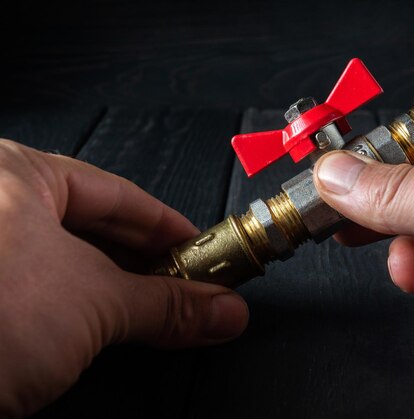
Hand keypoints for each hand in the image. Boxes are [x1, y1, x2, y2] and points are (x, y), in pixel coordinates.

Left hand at [0, 140, 247, 417]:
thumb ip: (165, 304)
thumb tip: (218, 309)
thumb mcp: (92, 303)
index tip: (200, 252)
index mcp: (13, 173)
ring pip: (62, 263)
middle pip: (91, 228)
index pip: (117, 195)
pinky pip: (37, 293)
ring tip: (152, 315)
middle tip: (188, 289)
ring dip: (113, 292)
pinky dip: (76, 312)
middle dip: (145, 264)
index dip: (169, 227)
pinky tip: (99, 331)